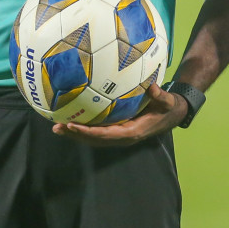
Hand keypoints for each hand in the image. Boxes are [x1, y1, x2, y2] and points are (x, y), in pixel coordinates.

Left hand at [51, 83, 188, 146]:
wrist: (171, 114)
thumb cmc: (168, 107)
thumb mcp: (167, 102)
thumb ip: (161, 96)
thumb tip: (153, 87)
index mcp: (132, 132)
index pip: (107, 135)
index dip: (89, 132)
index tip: (73, 126)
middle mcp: (123, 137)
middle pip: (95, 140)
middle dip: (76, 135)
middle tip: (58, 127)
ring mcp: (119, 135)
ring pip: (94, 138)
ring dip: (76, 134)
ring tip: (57, 127)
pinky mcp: (117, 130)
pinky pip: (97, 132)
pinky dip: (83, 129)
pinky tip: (70, 121)